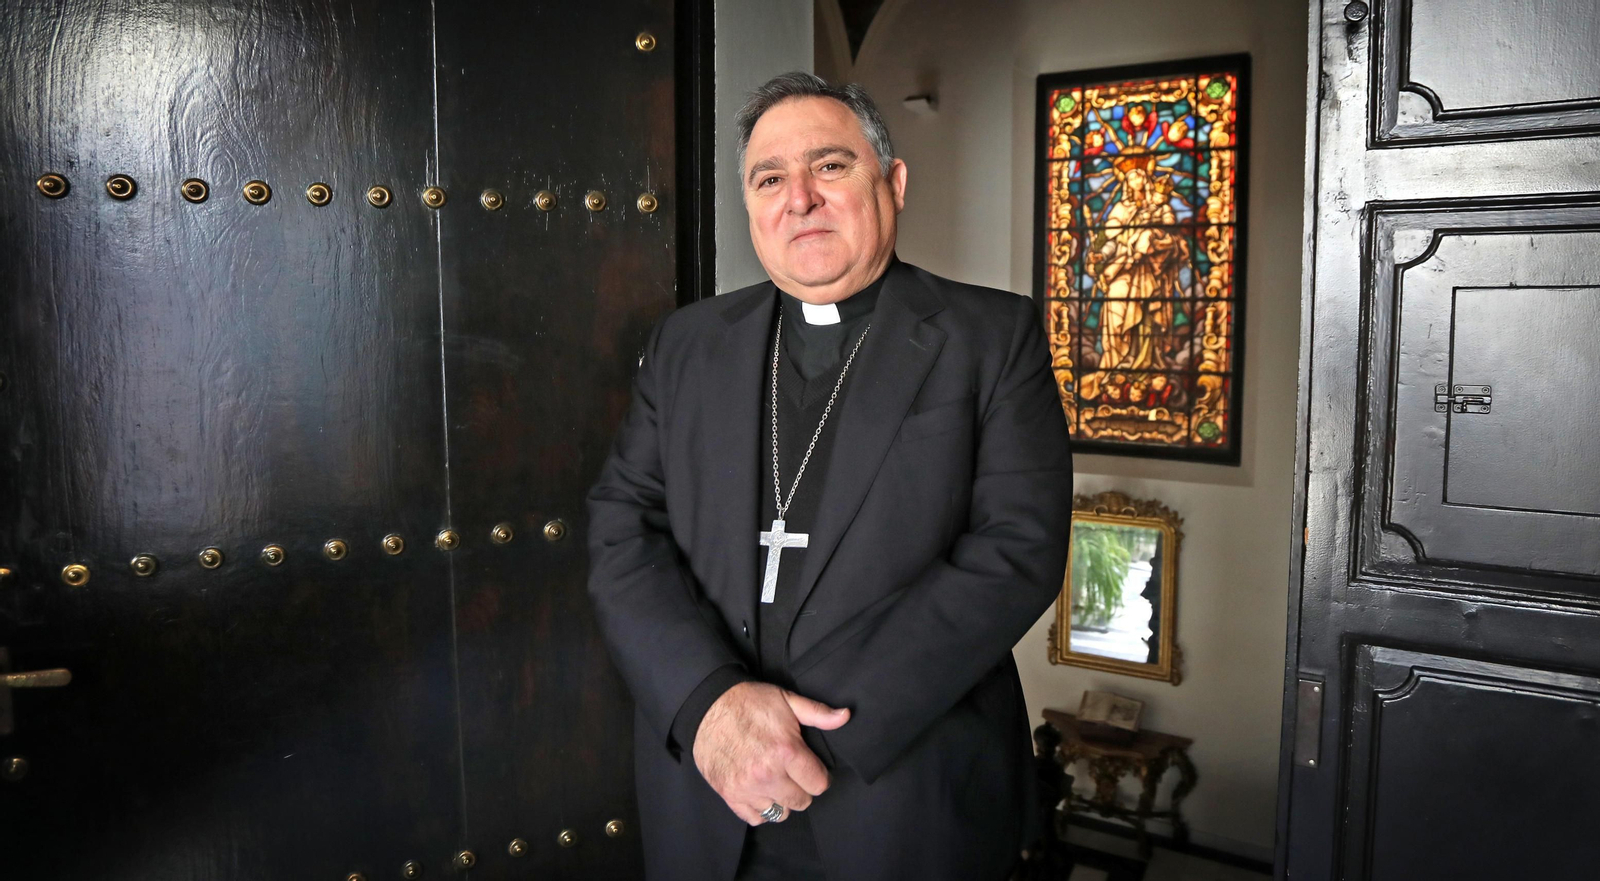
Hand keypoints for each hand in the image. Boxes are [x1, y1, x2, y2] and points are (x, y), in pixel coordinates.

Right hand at [692, 681, 850, 825]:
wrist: (707, 706)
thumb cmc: (749, 702)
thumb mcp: (787, 700)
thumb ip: (818, 713)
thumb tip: (845, 716)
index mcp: (786, 751)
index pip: (819, 784)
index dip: (819, 775)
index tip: (811, 768)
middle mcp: (768, 774)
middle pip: (802, 802)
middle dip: (801, 788)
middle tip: (792, 772)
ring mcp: (747, 787)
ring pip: (780, 813)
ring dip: (781, 799)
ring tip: (775, 781)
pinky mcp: (730, 794)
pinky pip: (755, 818)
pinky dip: (760, 808)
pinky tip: (760, 790)